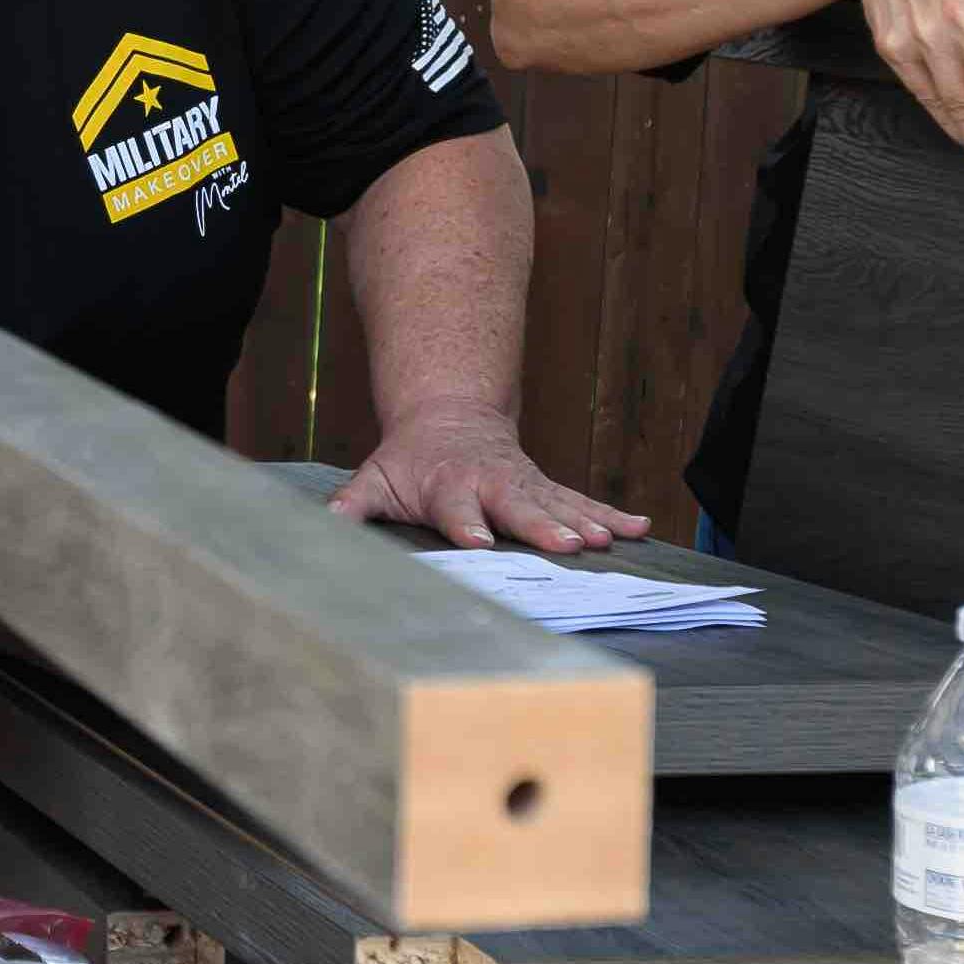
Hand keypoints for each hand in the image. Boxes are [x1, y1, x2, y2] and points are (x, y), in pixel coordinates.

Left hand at [330, 413, 646, 558]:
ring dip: (587, 522)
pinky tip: (641, 528)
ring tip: (609, 542)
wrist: (451, 417)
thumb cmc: (409, 462)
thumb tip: (322, 526)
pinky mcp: (548, 489)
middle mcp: (493, 484)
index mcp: (448, 487)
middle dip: (542, 526)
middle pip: (519, 506)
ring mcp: (526, 485)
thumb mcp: (374, 479)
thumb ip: (351, 507)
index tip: (479, 542)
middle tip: (568, 546)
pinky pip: (584, 502)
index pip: (456, 508)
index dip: (466, 524)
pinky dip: (614, 515)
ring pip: (559, 504)